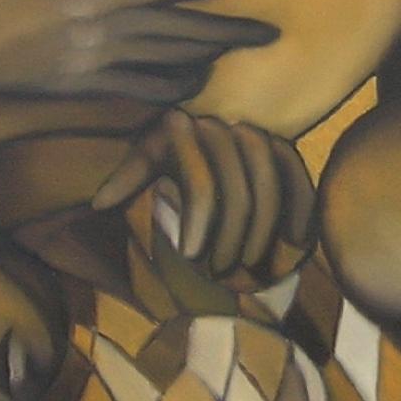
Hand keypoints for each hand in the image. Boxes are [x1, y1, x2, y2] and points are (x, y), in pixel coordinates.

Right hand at [0, 0, 274, 100]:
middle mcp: (95, 36)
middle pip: (173, 33)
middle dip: (222, 32)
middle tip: (266, 33)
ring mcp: (82, 65)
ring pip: (155, 64)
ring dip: (196, 61)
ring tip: (227, 59)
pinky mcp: (64, 87)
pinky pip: (124, 93)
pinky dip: (157, 90)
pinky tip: (176, 91)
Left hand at [92, 107, 313, 279]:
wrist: (210, 127)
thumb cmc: (166, 155)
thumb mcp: (146, 159)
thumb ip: (130, 176)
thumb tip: (100, 201)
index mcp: (187, 128)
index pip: (201, 187)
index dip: (198, 224)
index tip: (190, 257)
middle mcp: (225, 126)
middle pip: (239, 196)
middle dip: (232, 240)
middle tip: (222, 274)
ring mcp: (258, 136)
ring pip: (270, 191)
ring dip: (262, 235)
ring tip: (251, 269)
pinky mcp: (285, 148)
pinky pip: (299, 181)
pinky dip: (300, 213)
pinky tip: (297, 245)